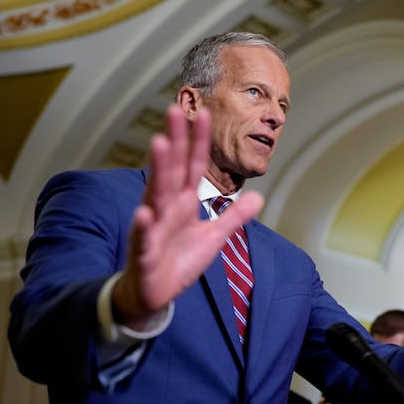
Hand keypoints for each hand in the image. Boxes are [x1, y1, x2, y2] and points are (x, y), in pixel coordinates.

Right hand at [112, 105, 263, 327]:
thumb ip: (234, 217)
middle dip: (175, 141)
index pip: (192, 166)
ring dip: (158, 170)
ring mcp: (154, 228)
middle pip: (172, 170)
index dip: (199, 142)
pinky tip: (145, 211)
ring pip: (156, 195)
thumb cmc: (179, 262)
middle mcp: (166, 209)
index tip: (205, 115)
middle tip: (175, 110)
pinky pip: (145, 237)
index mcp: (183, 203)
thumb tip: (259, 198)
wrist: (154, 294)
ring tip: (159, 143)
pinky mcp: (145, 252)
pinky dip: (144, 225)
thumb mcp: (213, 238)